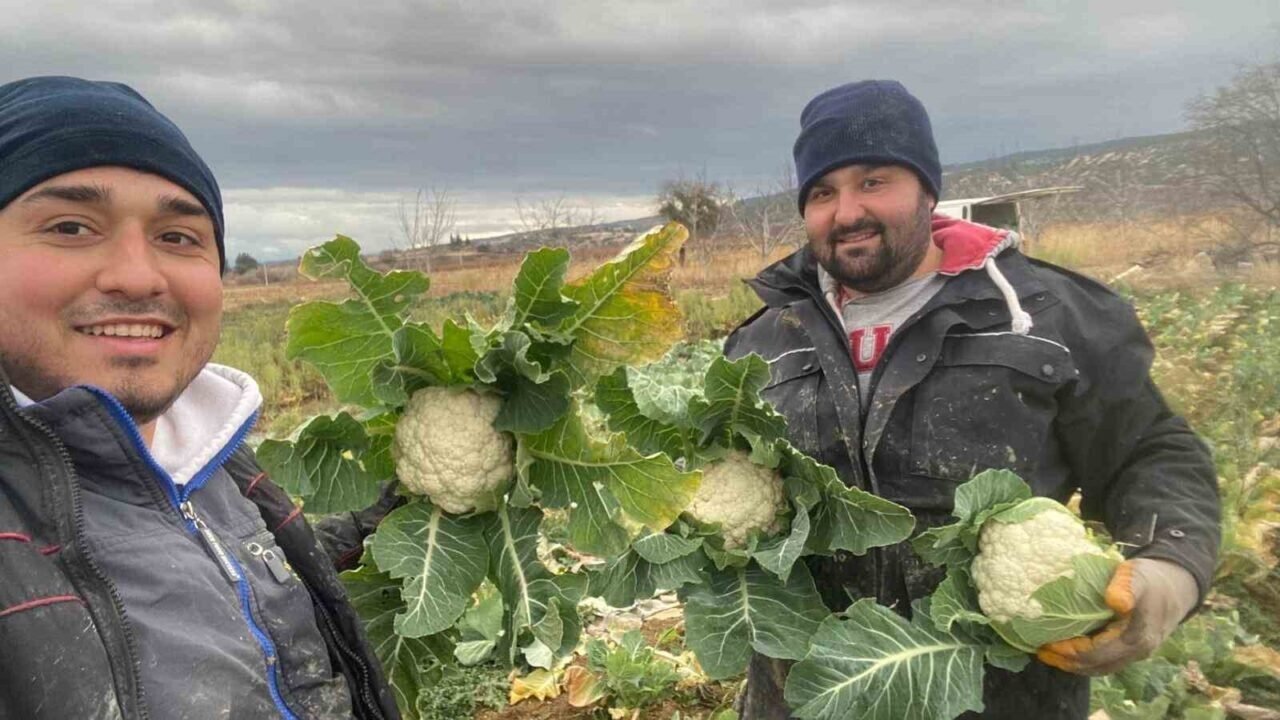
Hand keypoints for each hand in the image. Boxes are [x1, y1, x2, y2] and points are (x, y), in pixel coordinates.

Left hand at [1036, 558, 1198, 675]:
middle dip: (1066, 661)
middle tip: (1040, 651)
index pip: (1095, 653)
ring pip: (1101, 667)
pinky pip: (1107, 661)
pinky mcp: (1133, 650)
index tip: (1045, 644)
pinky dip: (1086, 660)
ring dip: (1074, 664)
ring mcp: (1136, 653)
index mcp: (1136, 637)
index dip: (1069, 652)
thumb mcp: (1137, 576)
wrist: (1177, 586)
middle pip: (1096, 666)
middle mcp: (1137, 651)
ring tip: (1049, 654)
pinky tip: (1069, 650)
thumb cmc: (1152, 579)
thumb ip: (1126, 587)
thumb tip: (1115, 601)